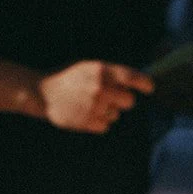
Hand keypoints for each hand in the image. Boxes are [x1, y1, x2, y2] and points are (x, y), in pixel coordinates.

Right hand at [36, 61, 153, 132]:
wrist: (43, 93)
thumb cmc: (68, 78)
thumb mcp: (87, 67)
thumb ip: (109, 73)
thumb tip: (133, 81)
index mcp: (101, 71)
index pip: (132, 78)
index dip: (144, 84)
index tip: (150, 88)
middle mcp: (101, 89)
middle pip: (129, 101)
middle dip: (123, 100)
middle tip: (109, 96)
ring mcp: (96, 107)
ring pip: (116, 115)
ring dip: (108, 111)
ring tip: (90, 104)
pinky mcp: (90, 123)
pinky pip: (106, 126)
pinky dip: (99, 122)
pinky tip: (86, 114)